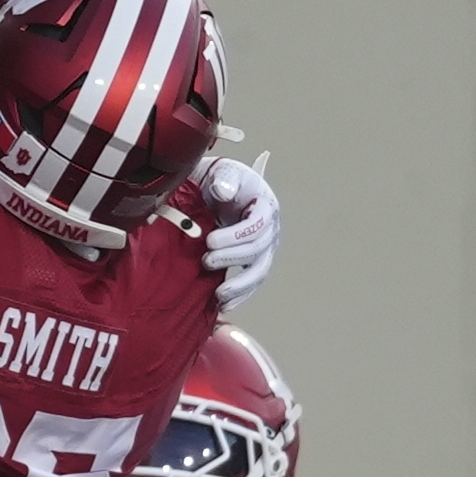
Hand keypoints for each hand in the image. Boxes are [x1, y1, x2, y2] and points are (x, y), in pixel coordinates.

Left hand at [194, 151, 278, 310]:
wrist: (218, 189)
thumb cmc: (222, 179)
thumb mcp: (223, 171)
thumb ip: (224, 178)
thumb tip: (223, 192)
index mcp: (264, 205)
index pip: (257, 225)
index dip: (235, 236)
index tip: (211, 240)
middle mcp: (269, 229)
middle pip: (257, 250)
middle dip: (231, 258)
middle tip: (206, 260)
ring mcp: (263, 248)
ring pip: (259, 272)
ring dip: (240, 286)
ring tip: (219, 295)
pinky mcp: (253, 262)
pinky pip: (252, 283)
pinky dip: (241, 296)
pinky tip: (225, 305)